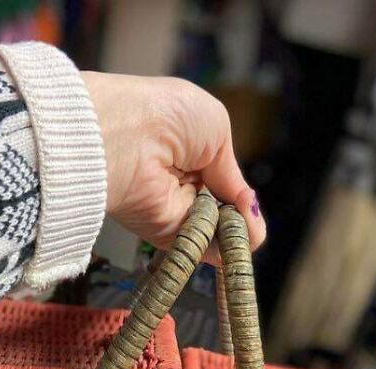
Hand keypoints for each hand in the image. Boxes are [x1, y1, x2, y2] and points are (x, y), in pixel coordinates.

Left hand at [81, 72, 264, 264]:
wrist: (127, 136)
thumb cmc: (167, 115)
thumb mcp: (217, 130)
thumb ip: (233, 176)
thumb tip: (248, 208)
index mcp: (189, 152)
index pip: (223, 183)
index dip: (239, 197)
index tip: (248, 205)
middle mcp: (179, 183)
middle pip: (222, 212)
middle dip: (241, 218)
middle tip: (249, 220)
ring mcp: (172, 211)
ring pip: (215, 233)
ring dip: (234, 233)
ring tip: (244, 228)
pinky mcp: (163, 234)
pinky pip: (199, 246)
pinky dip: (219, 247)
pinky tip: (232, 237)